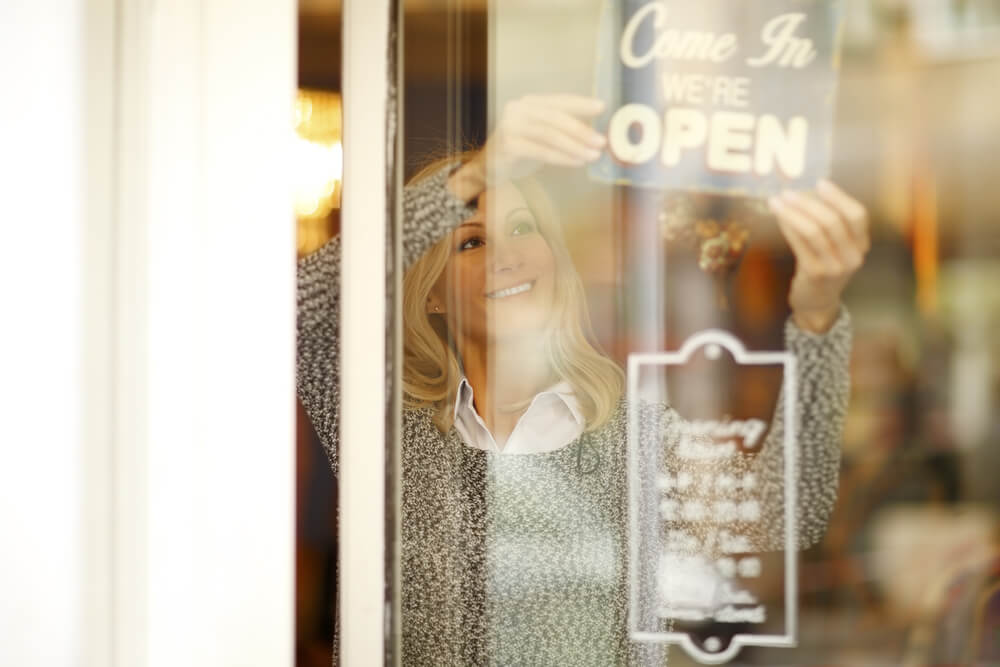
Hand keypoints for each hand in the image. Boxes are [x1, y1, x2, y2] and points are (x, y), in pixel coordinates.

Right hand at [448, 94, 606, 200]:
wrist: (488, 167)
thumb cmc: (519, 150)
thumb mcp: (541, 135)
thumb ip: (560, 129)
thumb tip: (593, 133)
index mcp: (529, 103)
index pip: (559, 100)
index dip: (581, 103)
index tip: (602, 107)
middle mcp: (518, 109)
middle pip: (556, 118)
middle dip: (581, 130)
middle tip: (601, 141)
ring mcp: (511, 126)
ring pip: (549, 134)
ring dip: (575, 146)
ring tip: (593, 155)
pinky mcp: (508, 145)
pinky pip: (541, 151)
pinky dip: (561, 157)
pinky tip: (576, 162)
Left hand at [768, 181, 869, 333]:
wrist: (818, 303)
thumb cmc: (825, 267)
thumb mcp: (837, 248)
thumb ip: (831, 224)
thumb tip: (806, 192)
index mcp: (862, 245)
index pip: (858, 215)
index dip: (839, 197)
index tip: (820, 183)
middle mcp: (853, 256)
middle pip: (833, 220)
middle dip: (808, 203)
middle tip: (789, 192)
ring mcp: (835, 266)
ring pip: (814, 231)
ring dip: (793, 213)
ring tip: (777, 202)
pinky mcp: (815, 273)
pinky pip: (800, 244)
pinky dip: (788, 227)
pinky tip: (779, 218)